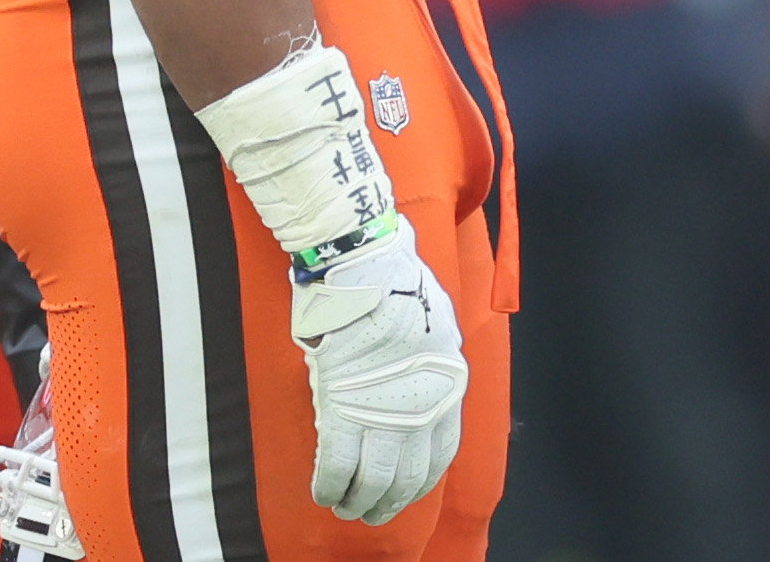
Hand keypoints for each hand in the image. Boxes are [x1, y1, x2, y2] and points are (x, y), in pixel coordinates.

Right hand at [291, 214, 467, 524]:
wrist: (365, 257)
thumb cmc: (393, 275)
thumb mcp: (429, 317)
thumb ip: (422, 358)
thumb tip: (408, 377)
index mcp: (446, 382)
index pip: (439, 453)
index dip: (419, 481)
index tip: (404, 492)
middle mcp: (423, 403)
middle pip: (407, 474)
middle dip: (387, 501)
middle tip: (369, 513)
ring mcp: (383, 408)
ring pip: (374, 479)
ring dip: (358, 501)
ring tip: (344, 508)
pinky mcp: (344, 405)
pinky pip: (339, 465)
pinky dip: (330, 485)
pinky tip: (322, 493)